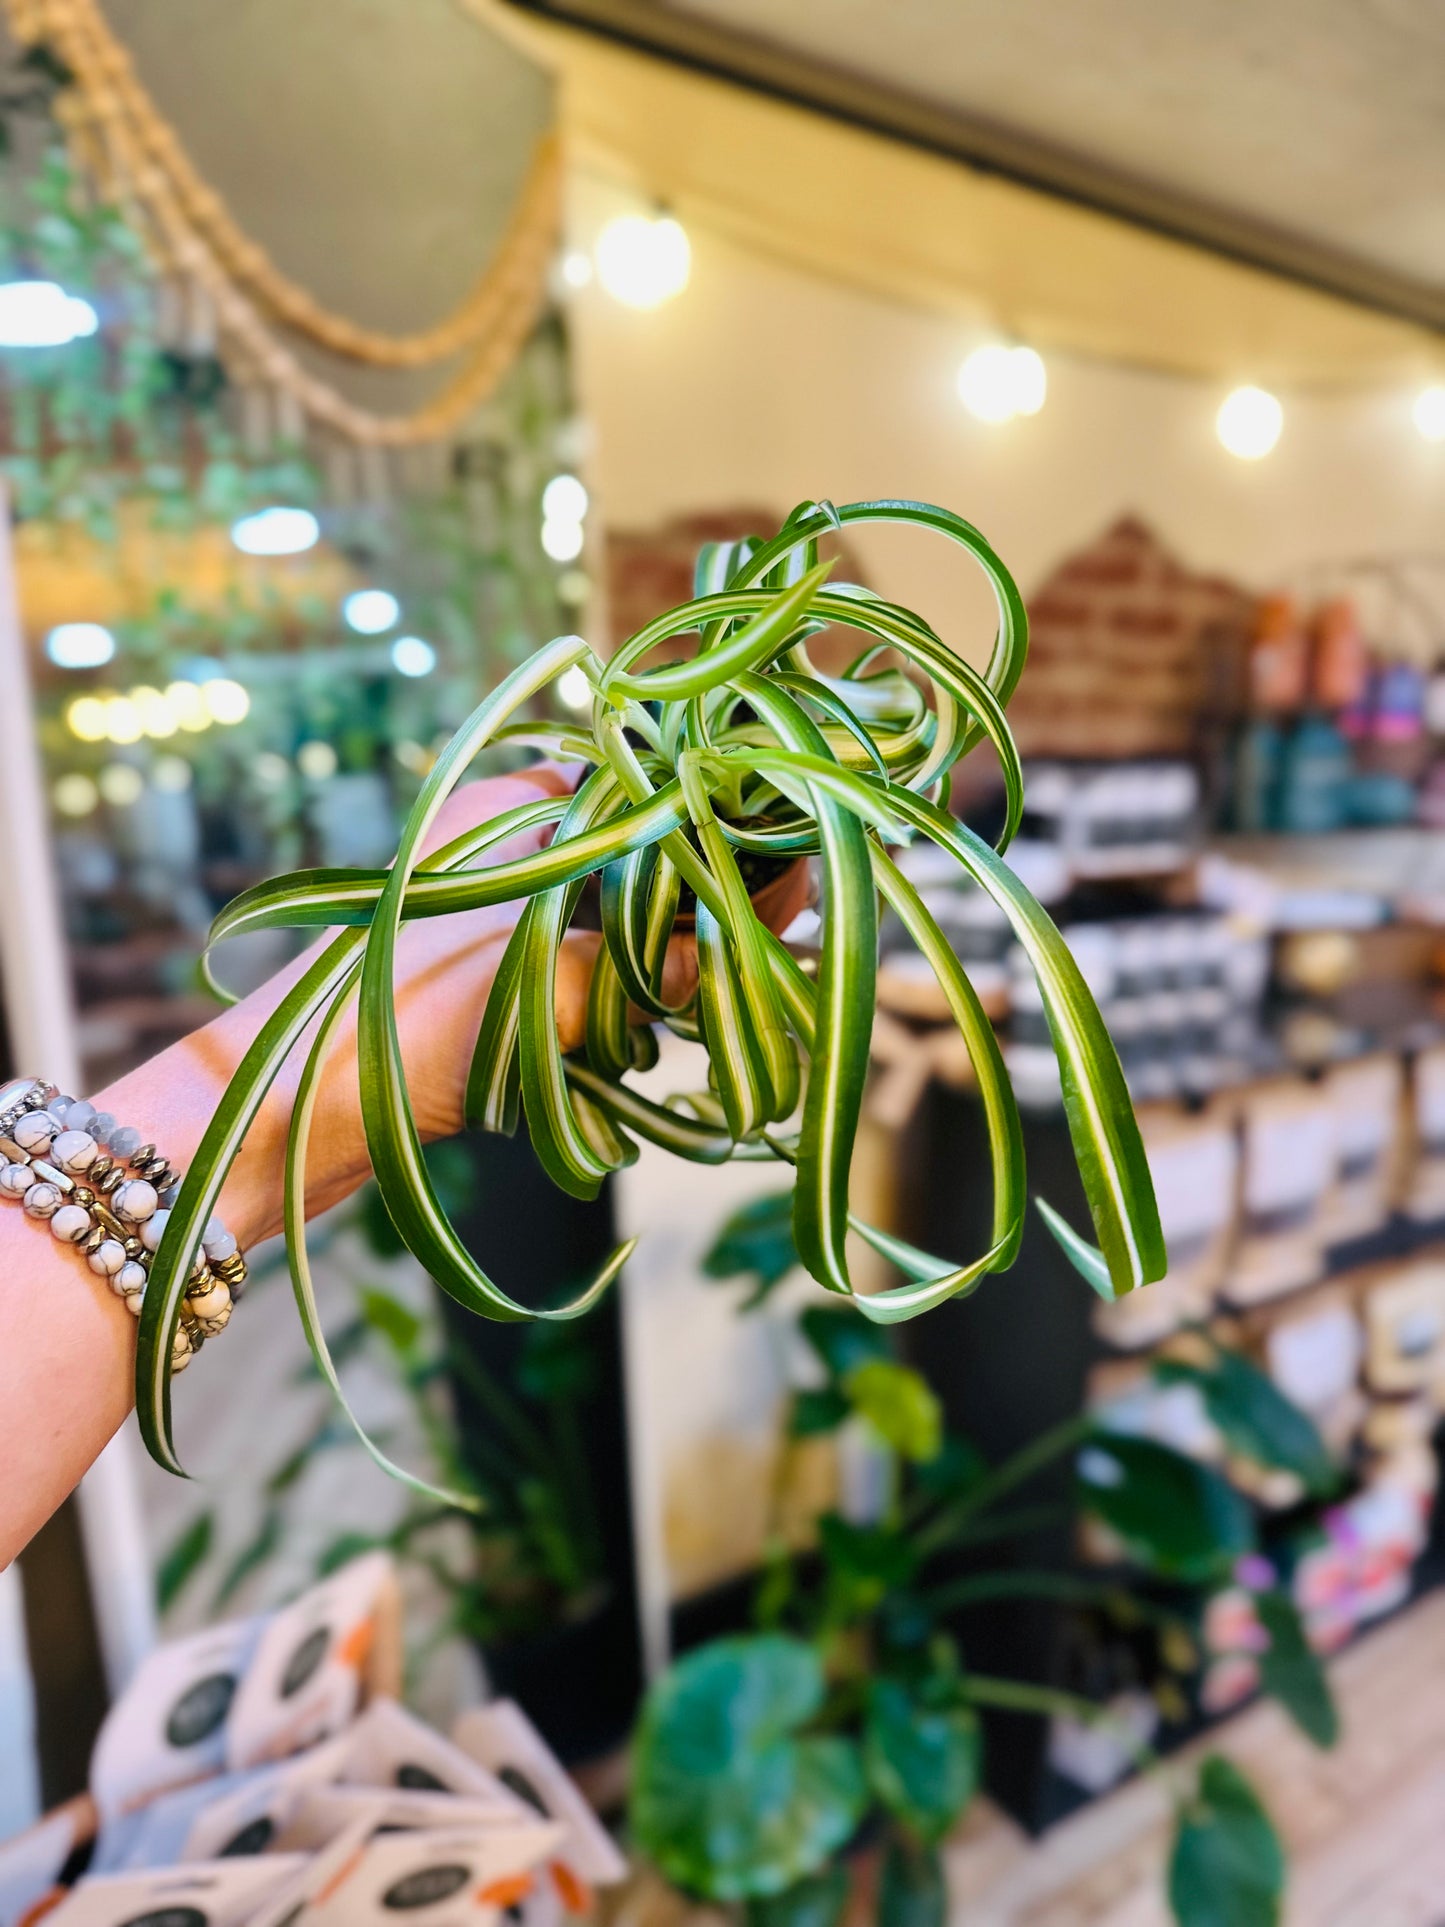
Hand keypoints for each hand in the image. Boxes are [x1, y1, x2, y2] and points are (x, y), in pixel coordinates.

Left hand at [100, 764, 811, 1246]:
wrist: (279, 1116)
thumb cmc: (395, 1020)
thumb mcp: (542, 981)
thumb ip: (643, 966)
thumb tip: (725, 961)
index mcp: (515, 803)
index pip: (653, 788)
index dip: (728, 824)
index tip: (793, 865)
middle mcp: (512, 845)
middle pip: (646, 857)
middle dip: (708, 903)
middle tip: (780, 940)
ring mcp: (500, 914)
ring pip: (623, 923)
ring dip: (668, 963)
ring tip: (729, 993)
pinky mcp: (492, 981)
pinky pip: (588, 977)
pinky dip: (624, 1002)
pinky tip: (657, 1032)